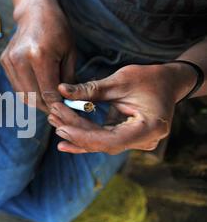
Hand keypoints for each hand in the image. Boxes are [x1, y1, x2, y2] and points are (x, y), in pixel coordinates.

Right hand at [0, 0, 76, 112]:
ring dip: (37, 101)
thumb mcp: (70, 53)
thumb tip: (68, 103)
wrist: (35, 11)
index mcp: (40, 56)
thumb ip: (68, 80)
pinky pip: (17, 86)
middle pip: (34, 98)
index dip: (58, 105)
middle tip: (59, 107)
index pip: (48, 93)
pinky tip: (38, 86)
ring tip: (49, 98)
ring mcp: (9, 61)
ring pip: (23, 96)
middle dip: (48, 106)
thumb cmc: (57, 30)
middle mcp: (21, 59)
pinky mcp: (4, 62)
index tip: (67, 108)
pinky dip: (28, 91)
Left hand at [48, 63, 197, 153]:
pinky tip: (64, 139)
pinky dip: (84, 136)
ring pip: (100, 142)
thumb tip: (62, 90)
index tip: (62, 127)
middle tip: (52, 117)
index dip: (84, 136)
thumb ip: (91, 89)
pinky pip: (102, 140)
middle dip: (75, 131)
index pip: (111, 140)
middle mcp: (144, 141)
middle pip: (102, 142)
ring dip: (76, 132)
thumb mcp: (121, 80)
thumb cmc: (149, 79)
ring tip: (54, 121)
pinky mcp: (126, 138)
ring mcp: (136, 142)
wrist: (167, 82)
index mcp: (149, 129)